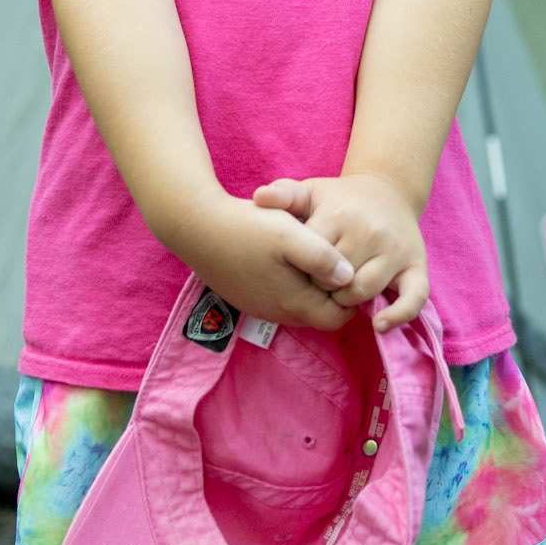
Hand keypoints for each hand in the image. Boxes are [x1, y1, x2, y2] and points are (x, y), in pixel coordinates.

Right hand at [172, 192, 359, 331]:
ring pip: (299, 306)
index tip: (348, 266)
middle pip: (320, 313)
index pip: (339, 318)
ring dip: (310, 286)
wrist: (195, 226)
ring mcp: (259, 307)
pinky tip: (284, 256)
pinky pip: (279, 298)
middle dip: (331, 292)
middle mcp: (277, 314)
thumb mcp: (290, 235)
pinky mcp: (246, 297)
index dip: (350, 296)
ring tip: (310, 252)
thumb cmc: (246, 228)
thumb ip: (322, 258)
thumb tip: (348, 278)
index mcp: (293, 304)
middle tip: (333, 257)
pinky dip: (290, 283)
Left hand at [252, 173, 428, 331]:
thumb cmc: (342, 199)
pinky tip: (378, 323)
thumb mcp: (311, 191)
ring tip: (339, 292)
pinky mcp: (417, 265)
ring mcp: (396, 251)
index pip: (311, 258)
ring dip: (346, 300)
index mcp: (340, 216)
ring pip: (363, 291)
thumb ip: (283, 195)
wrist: (389, 190)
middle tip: (317, 283)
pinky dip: (398, 315)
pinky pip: (413, 298)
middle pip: (335, 279)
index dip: (300, 269)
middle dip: (321, 287)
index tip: (297, 268)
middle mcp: (370, 233)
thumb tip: (259, 198)